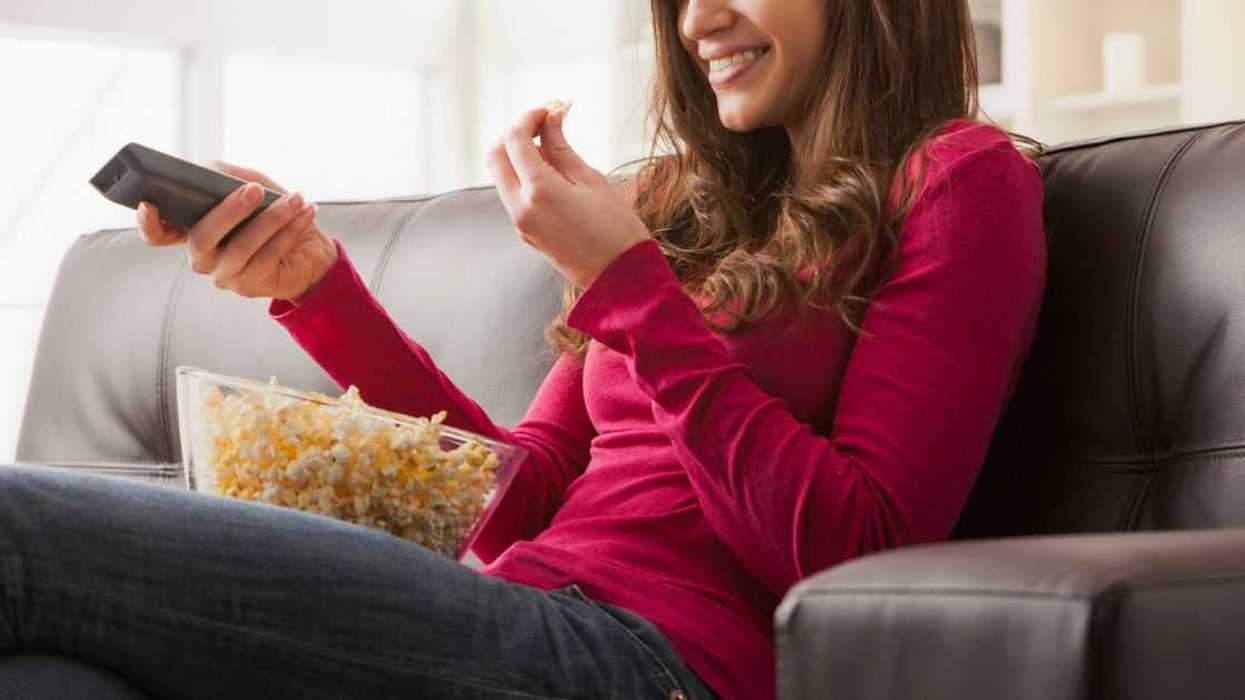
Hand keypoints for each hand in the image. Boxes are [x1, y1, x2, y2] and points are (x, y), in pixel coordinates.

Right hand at [135, 161, 338, 301]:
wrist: (311, 248)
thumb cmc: (273, 211)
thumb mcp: (250, 183)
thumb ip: (225, 174)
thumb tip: (208, 170)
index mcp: (192, 229)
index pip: (158, 233)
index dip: (148, 223)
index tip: (149, 204)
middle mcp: (201, 256)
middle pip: (201, 237)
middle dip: (229, 211)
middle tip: (255, 190)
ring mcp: (223, 274)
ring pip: (240, 247)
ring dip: (272, 219)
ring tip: (295, 199)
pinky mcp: (249, 286)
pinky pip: (267, 257)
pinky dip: (289, 231)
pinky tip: (305, 213)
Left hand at [484, 101, 651, 288]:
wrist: (620, 279)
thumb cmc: (617, 230)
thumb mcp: (592, 180)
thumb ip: (562, 148)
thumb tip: (551, 120)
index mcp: (538, 191)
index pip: (515, 139)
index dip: (529, 117)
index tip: (550, 110)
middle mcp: (520, 207)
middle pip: (495, 154)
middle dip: (515, 132)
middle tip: (544, 123)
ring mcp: (520, 222)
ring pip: (501, 175)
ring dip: (516, 153)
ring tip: (550, 144)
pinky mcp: (526, 232)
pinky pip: (512, 194)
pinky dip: (522, 174)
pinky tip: (550, 168)